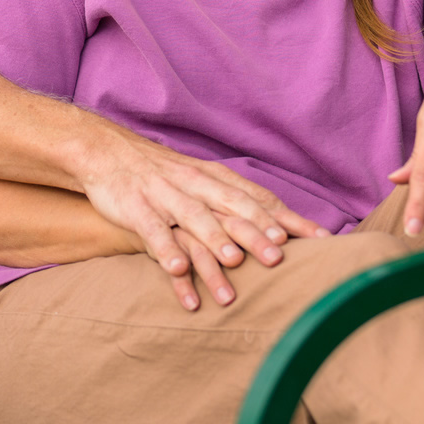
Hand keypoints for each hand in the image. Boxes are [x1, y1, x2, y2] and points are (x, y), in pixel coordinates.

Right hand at [78, 126, 326, 301]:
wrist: (107, 151)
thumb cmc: (162, 174)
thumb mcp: (200, 181)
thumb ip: (233, 202)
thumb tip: (280, 227)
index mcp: (215, 178)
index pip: (258, 199)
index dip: (287, 219)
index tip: (316, 238)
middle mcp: (196, 185)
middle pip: (232, 209)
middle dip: (257, 233)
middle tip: (280, 257)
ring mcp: (166, 196)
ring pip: (194, 220)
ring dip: (214, 243)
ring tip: (232, 268)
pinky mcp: (136, 208)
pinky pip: (153, 232)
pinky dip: (165, 252)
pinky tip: (177, 272)